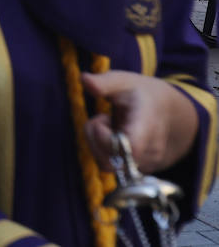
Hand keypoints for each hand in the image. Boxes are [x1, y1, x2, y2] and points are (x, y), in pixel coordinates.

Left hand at [82, 70, 200, 173]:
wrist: (167, 111)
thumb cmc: (141, 94)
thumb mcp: (123, 81)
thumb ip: (104, 83)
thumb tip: (84, 79)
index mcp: (147, 126)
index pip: (132, 148)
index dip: (109, 140)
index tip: (101, 119)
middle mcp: (150, 150)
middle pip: (110, 160)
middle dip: (94, 137)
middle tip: (101, 118)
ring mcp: (146, 164)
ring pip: (107, 165)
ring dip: (97, 144)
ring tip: (109, 126)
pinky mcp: (137, 170)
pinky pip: (110, 166)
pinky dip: (102, 151)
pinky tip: (112, 137)